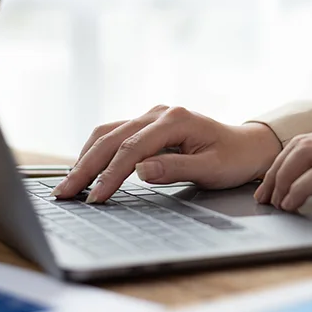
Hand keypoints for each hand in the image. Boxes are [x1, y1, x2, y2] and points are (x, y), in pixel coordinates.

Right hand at [53, 106, 282, 202]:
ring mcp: (151, 116)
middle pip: (111, 138)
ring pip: (108, 133)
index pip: (132, 150)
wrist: (246, 146)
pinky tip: (85, 167)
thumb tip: (140, 170)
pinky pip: (115, 134)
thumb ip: (175, 169)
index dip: (110, 175)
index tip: (95, 198)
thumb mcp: (211, 169)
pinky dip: (96, 151)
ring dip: (86, 157)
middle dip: (86, 167)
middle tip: (65, 192)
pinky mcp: (148, 124)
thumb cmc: (233, 159)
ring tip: (68, 183)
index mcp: (175, 120)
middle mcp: (159, 112)